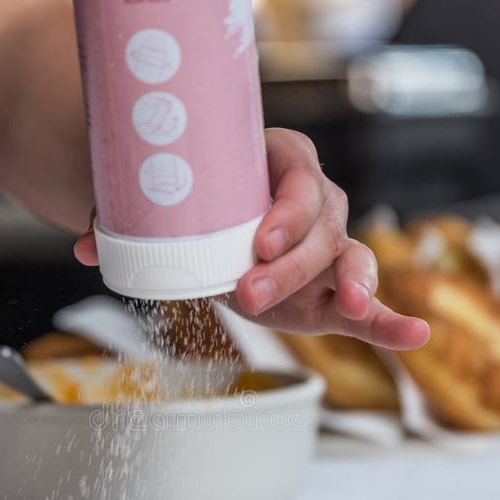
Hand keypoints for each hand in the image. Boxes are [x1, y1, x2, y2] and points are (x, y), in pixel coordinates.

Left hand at [74, 128, 428, 349]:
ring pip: (350, 258)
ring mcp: (330, 247)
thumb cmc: (204, 208)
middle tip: (247, 292)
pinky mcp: (331, 289)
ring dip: (347, 284)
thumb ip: (136, 225)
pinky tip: (414, 335)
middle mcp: (316, 202)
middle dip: (290, 264)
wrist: (220, 230)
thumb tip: (85, 248)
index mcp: (281, 165)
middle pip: (322, 226)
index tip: (257, 239)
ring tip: (343, 306)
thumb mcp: (173, 210)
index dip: (286, 209)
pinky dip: (391, 321)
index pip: (298, 177)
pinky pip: (370, 304)